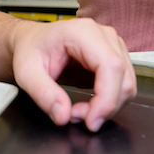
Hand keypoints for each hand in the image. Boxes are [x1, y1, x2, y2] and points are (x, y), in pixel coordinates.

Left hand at [9, 18, 136, 131]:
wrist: (33, 41)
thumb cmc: (31, 50)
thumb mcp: (26, 73)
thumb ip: (43, 94)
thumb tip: (63, 115)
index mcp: (83, 32)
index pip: (111, 66)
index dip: (107, 98)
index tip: (92, 121)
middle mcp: (104, 36)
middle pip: (123, 79)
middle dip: (105, 107)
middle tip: (76, 116)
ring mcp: (114, 46)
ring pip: (127, 85)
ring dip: (107, 106)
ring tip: (78, 110)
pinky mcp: (116, 58)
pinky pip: (122, 86)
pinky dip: (108, 102)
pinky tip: (88, 104)